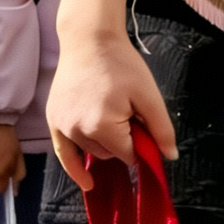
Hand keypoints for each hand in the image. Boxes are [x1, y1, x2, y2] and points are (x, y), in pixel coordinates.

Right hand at [47, 0, 174, 190]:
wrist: (89, 41)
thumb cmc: (122, 65)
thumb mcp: (149, 95)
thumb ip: (161, 129)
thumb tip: (170, 157)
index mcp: (102, 126)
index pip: (128, 154)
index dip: (140, 143)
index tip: (142, 125)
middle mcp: (77, 130)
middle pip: (110, 154)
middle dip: (122, 140)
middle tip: (126, 111)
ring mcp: (62, 126)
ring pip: (92, 151)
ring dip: (104, 142)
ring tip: (108, 110)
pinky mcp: (53, 120)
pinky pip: (63, 153)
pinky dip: (74, 168)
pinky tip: (87, 183)